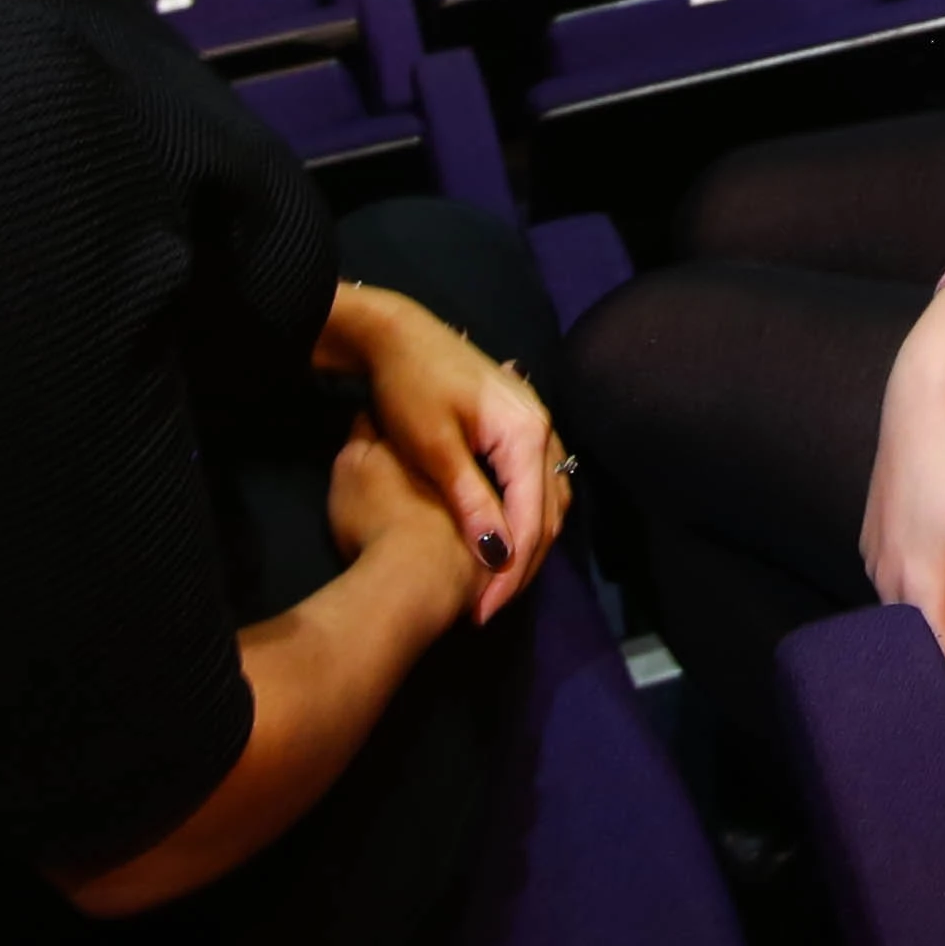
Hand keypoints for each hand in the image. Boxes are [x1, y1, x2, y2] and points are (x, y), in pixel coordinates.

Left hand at [326, 285, 555, 621]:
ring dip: (527, 547)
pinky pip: (538, 484)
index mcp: (525, 432)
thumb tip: (497, 554)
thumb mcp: (434, 448)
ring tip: (494, 589)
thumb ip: (470, 499)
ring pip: (549, 501)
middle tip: (485, 610)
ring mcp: (535, 425)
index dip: (510, 568)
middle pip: (548, 513)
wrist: (396, 335)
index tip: (482, 609)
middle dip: (521, 568)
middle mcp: (542, 428)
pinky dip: (525, 520)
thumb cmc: (409, 388)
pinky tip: (502, 546)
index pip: (531, 515)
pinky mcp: (520, 427)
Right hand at [861, 291, 944, 695]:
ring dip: (924, 638)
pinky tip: (938, 609)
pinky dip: (912, 607)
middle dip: (940, 669)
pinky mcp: (872, 537)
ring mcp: (874, 554)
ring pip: (899, 615)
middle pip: (911, 642)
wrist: (923, 398)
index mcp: (918, 576)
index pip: (933, 656)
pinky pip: (890, 589)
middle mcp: (886, 573)